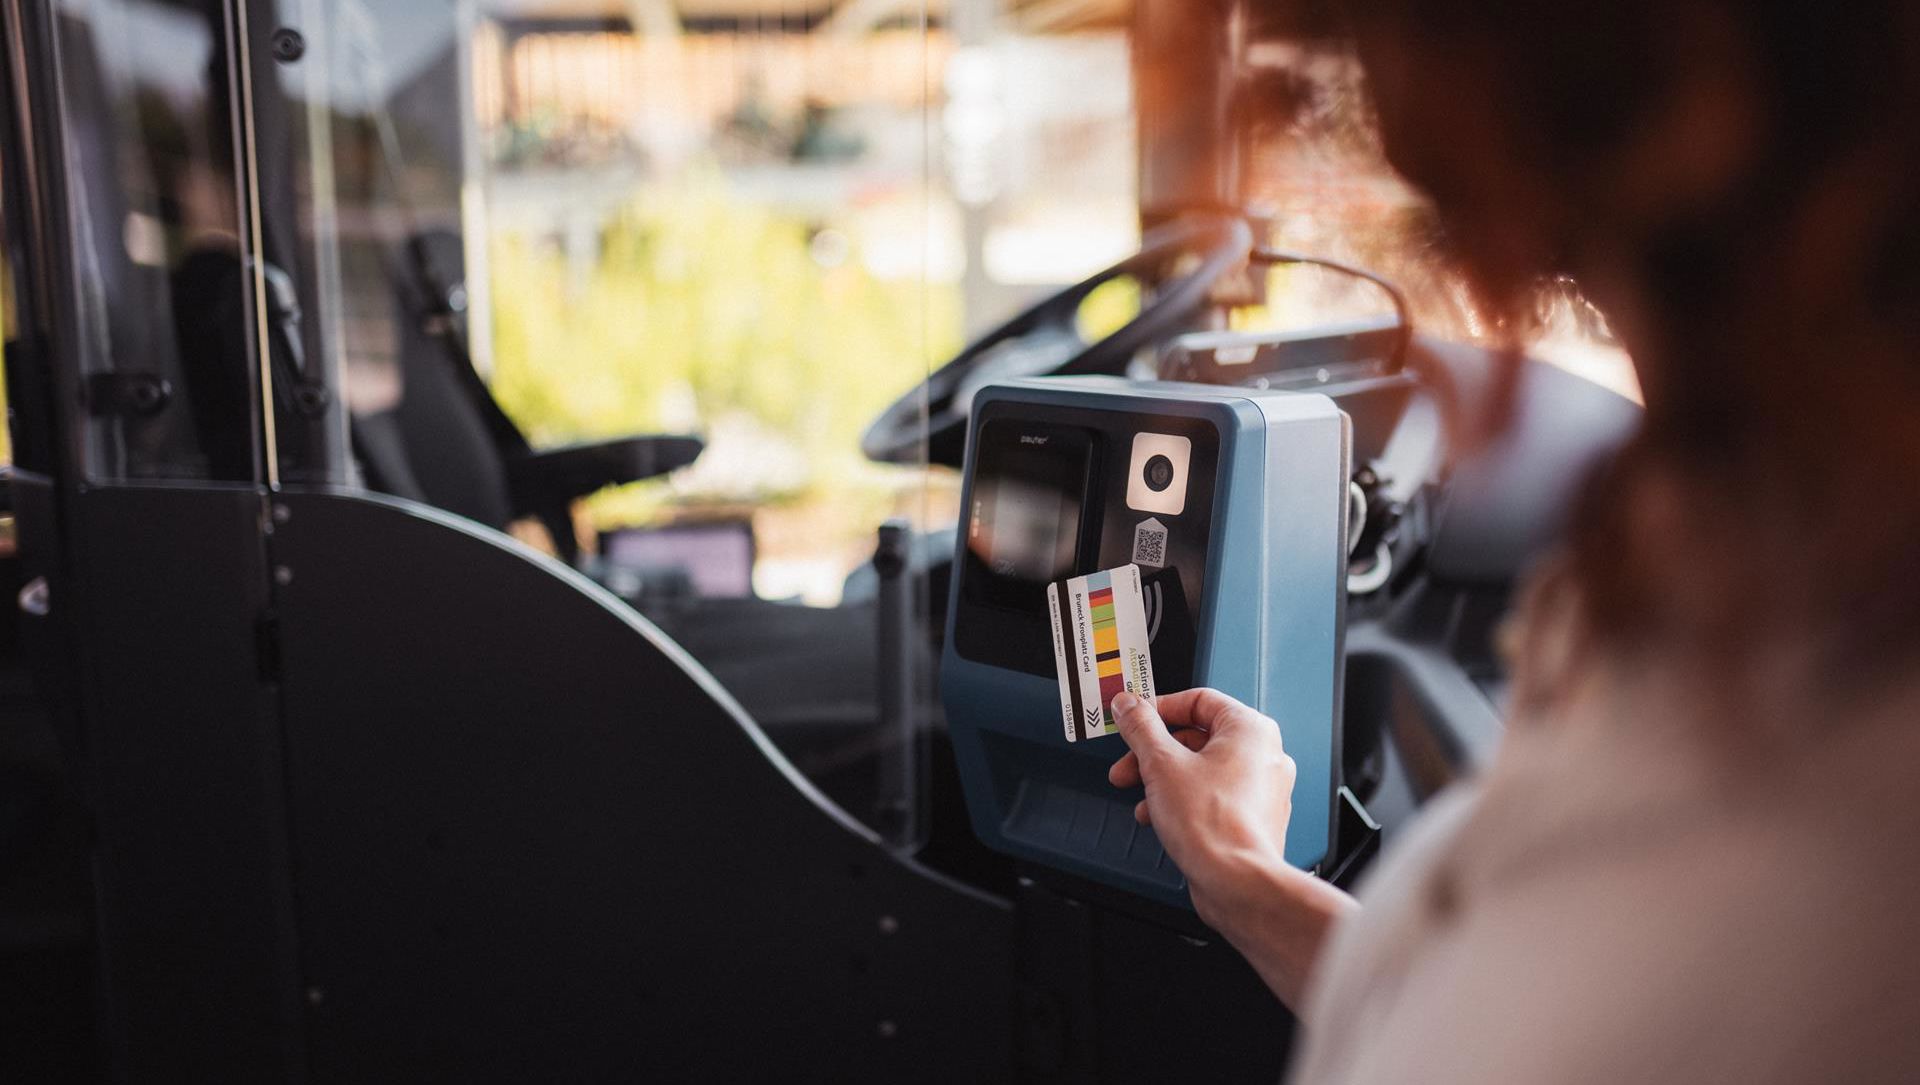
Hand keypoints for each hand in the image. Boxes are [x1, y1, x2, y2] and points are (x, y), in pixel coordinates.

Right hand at [1109, 688, 1353, 1008]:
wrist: (1236, 884)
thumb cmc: (1213, 826)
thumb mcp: (1161, 763)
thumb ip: (1141, 727)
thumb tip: (1128, 706)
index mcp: (1250, 730)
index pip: (1198, 700)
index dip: (1159, 708)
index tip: (1133, 719)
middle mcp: (1263, 755)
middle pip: (1197, 737)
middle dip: (1153, 752)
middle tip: (1126, 763)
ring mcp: (1261, 789)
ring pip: (1202, 769)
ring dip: (1162, 780)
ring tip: (1139, 796)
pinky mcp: (1252, 818)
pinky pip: (1212, 797)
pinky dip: (1182, 801)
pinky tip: (1158, 817)